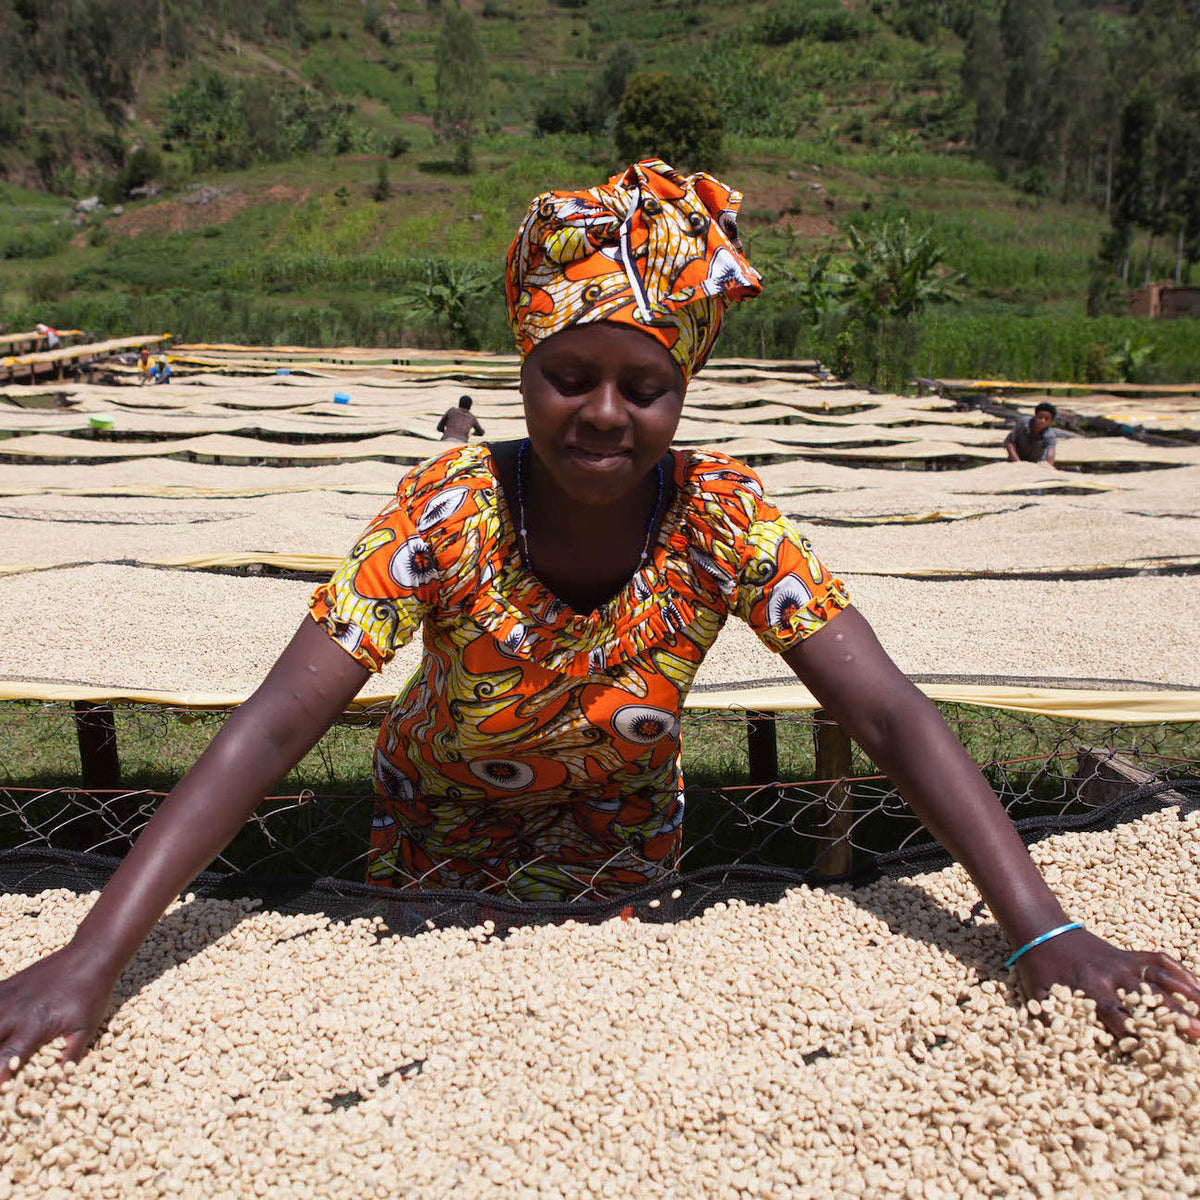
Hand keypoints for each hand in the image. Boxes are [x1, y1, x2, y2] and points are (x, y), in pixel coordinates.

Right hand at [0, 947, 114, 1080]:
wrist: (89, 955)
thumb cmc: (90, 994)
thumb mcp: (86, 1029)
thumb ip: (69, 1057)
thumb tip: (59, 1085)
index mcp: (33, 1027)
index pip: (2, 1060)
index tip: (0, 1087)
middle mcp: (13, 1013)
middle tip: (0, 1063)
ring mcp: (5, 997)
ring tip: (1, 1043)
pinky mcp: (4, 986)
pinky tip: (1, 1025)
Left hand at [1017, 926, 1199, 1039]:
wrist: (1041, 928)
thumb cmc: (1040, 968)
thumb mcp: (1039, 997)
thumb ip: (1052, 1023)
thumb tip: (1061, 1054)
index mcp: (1088, 987)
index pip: (1117, 1014)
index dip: (1137, 1033)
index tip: (1157, 1051)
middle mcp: (1110, 974)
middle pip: (1148, 998)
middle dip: (1175, 1016)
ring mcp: (1122, 961)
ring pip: (1161, 977)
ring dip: (1187, 993)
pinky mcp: (1127, 953)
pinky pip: (1159, 961)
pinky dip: (1181, 973)